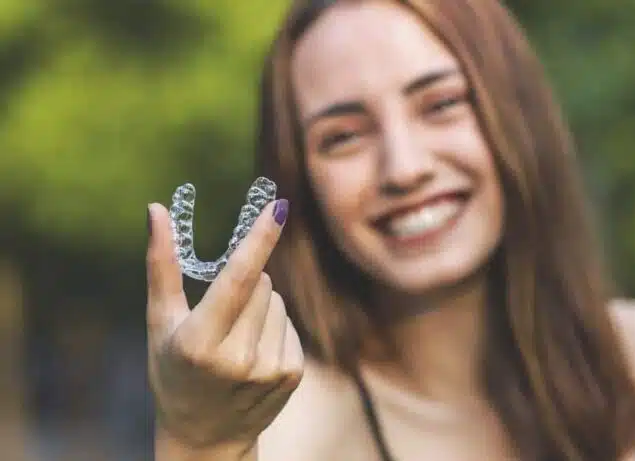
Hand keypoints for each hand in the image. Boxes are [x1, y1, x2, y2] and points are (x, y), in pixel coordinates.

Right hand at [146, 199, 302, 450]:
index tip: (278, 207)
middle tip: (221, 314)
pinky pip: (289, 323)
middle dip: (244, 283)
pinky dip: (274, 328)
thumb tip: (157, 209)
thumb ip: (161, 265)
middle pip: (261, 283)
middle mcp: (238, 359)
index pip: (236, 279)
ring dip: (260, 306)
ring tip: (235, 339)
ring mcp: (269, 369)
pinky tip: (253, 353)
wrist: (205, 436)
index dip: (258, 240)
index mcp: (199, 343)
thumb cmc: (173, 371)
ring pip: (277, 301)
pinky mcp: (292, 374)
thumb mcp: (159, 322)